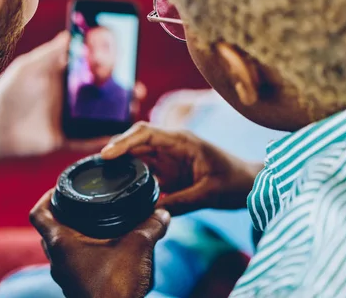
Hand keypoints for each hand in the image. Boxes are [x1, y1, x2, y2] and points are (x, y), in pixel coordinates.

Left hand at [0, 31, 145, 157]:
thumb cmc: (8, 93)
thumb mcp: (30, 67)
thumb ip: (50, 53)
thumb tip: (69, 34)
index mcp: (60, 79)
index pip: (90, 71)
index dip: (109, 68)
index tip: (126, 63)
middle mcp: (67, 99)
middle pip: (100, 94)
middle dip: (121, 91)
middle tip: (136, 88)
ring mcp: (67, 120)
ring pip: (99, 116)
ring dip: (118, 113)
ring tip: (133, 108)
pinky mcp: (64, 139)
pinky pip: (88, 139)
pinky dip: (104, 138)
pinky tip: (119, 134)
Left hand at [30, 189, 169, 297]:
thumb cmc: (117, 286)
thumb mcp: (139, 246)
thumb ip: (151, 225)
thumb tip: (163, 213)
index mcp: (62, 243)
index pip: (39, 213)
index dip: (46, 196)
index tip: (60, 188)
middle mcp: (57, 260)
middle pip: (48, 230)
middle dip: (62, 214)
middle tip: (81, 203)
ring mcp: (64, 277)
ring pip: (59, 249)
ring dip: (72, 235)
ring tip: (95, 224)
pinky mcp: (76, 288)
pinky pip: (72, 264)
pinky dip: (82, 252)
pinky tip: (104, 249)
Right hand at [101, 122, 261, 214]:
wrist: (250, 185)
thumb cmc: (235, 182)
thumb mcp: (209, 193)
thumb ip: (181, 202)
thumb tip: (152, 212)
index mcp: (181, 141)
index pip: (146, 132)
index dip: (124, 141)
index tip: (106, 154)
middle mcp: (171, 146)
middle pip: (136, 142)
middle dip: (115, 151)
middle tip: (95, 168)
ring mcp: (169, 159)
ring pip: (137, 157)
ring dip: (121, 165)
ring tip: (101, 178)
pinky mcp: (169, 173)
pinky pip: (145, 172)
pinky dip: (131, 178)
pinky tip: (119, 189)